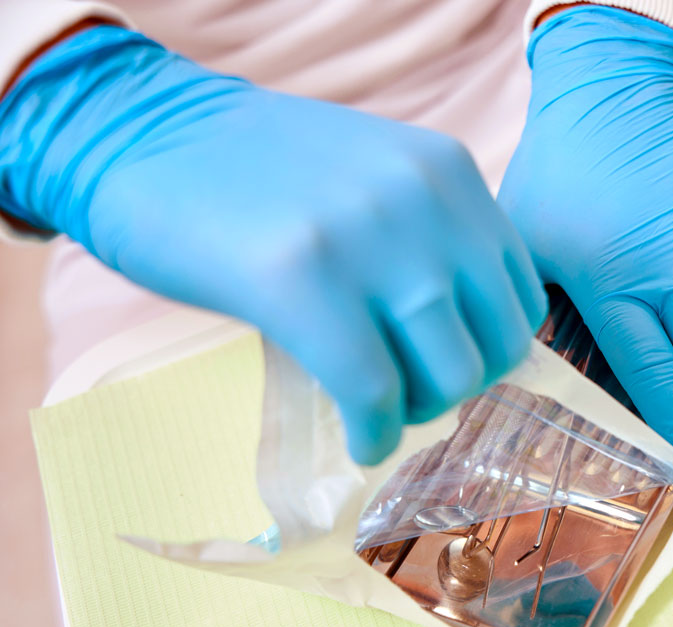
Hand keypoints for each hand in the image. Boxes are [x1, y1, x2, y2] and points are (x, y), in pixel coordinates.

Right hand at [0, 27, 546, 464]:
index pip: (522, 300)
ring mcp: (367, 238)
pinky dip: (374, 434)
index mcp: (451, 173)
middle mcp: (426, 201)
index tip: (443, 367)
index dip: (488, 353)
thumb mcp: (376, 177)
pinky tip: (357, 439)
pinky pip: (373, 392)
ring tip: (376, 409)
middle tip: (407, 394)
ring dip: (416, 414)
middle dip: (456, 390)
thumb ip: (434, 238)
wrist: (140, 131)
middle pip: (497, 348)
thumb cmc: (257, 170)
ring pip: (449, 377)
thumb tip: (474, 341)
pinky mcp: (300, 280)